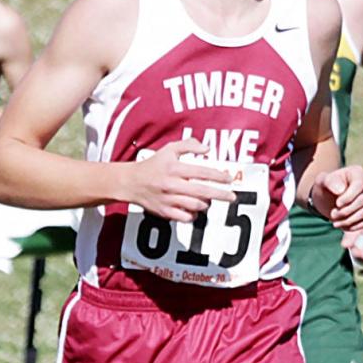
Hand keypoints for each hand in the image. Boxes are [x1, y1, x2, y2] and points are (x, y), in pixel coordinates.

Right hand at [118, 139, 233, 221]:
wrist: (130, 182)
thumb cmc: (152, 165)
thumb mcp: (168, 150)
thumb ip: (188, 145)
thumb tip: (207, 149)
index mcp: (174, 168)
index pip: (202, 172)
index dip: (218, 176)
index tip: (229, 179)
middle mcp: (172, 184)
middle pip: (202, 192)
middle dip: (220, 194)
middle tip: (232, 197)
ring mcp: (168, 199)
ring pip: (196, 206)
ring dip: (206, 203)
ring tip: (209, 200)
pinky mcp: (164, 212)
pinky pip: (185, 217)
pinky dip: (194, 214)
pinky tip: (195, 209)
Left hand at [310, 164, 362, 234]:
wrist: (325, 198)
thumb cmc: (323, 187)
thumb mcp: (321, 181)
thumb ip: (329, 182)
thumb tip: (341, 190)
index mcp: (356, 172)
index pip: (358, 186)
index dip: (348, 198)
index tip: (337, 204)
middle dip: (346, 211)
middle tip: (332, 215)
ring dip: (349, 221)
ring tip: (335, 223)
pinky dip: (356, 226)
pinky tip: (344, 227)